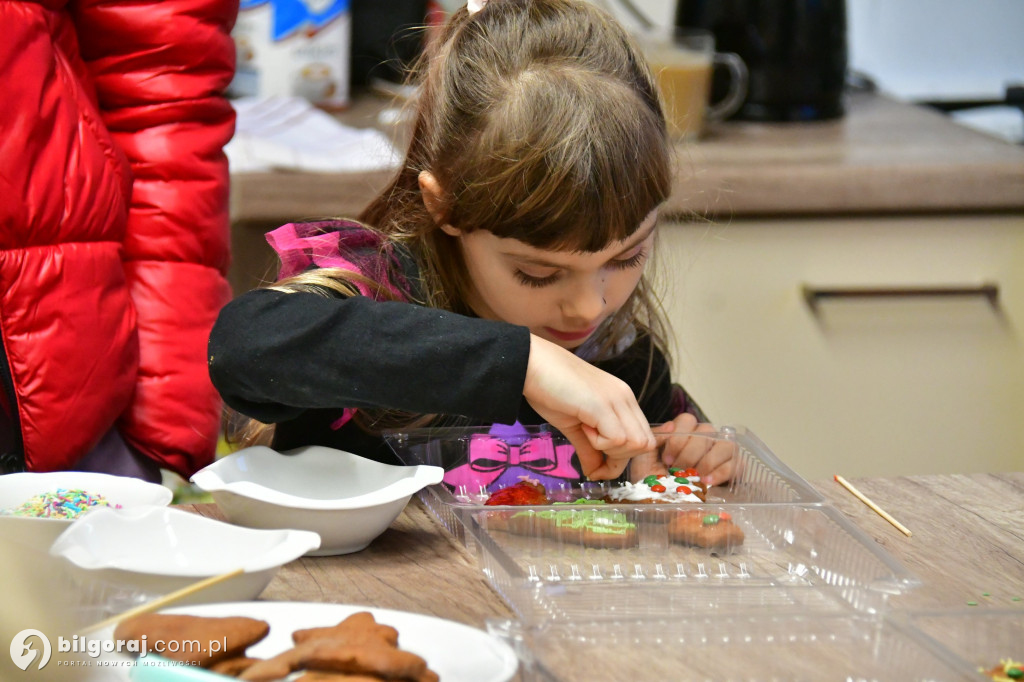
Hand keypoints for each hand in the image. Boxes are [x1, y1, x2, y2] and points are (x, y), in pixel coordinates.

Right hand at [522, 334, 655, 479]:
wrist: (530, 364)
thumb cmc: (548, 389)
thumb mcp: (574, 425)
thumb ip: (589, 449)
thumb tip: (595, 474)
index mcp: (622, 400)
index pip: (643, 438)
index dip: (622, 458)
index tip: (598, 464)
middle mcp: (626, 398)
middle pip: (645, 444)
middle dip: (619, 458)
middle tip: (592, 448)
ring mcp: (617, 399)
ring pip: (636, 444)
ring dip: (610, 449)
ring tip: (585, 431)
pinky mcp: (603, 405)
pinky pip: (617, 439)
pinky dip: (599, 443)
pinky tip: (582, 426)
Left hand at [652, 413, 736, 486]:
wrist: (661, 501)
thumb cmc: (654, 477)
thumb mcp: (646, 457)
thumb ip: (657, 438)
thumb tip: (670, 425)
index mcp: (684, 431)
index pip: (687, 420)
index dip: (677, 438)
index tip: (667, 458)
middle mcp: (705, 437)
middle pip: (706, 431)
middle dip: (690, 453)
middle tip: (678, 470)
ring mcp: (721, 451)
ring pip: (724, 444)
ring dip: (707, 461)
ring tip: (694, 476)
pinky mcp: (734, 468)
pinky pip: (735, 464)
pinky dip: (721, 472)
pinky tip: (707, 481)